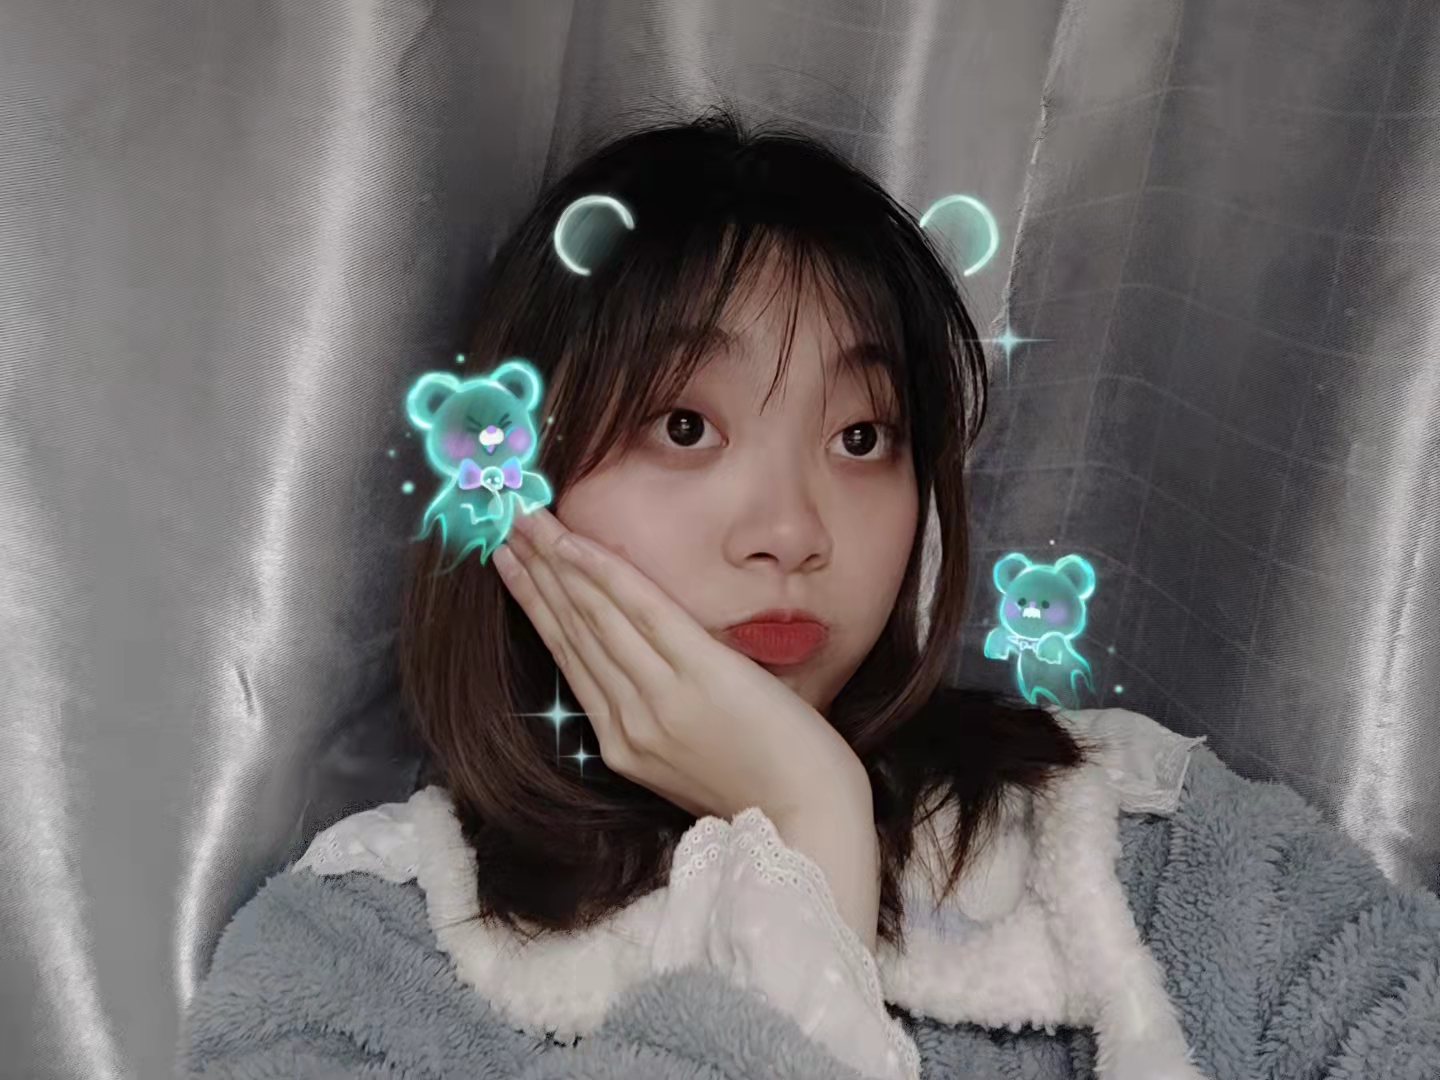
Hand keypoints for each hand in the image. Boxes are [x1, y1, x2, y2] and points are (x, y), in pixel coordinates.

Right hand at [493, 507, 880, 947]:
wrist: (810, 825)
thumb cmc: (768, 792)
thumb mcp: (692, 763)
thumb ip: (659, 719)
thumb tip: (648, 669)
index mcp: (623, 743)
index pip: (569, 659)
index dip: (536, 605)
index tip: (511, 564)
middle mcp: (629, 721)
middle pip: (572, 631)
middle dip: (535, 572)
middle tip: (506, 523)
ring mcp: (661, 698)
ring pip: (595, 616)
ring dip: (557, 561)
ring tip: (526, 521)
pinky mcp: (701, 675)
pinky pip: (642, 613)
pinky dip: (605, 575)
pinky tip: (574, 545)